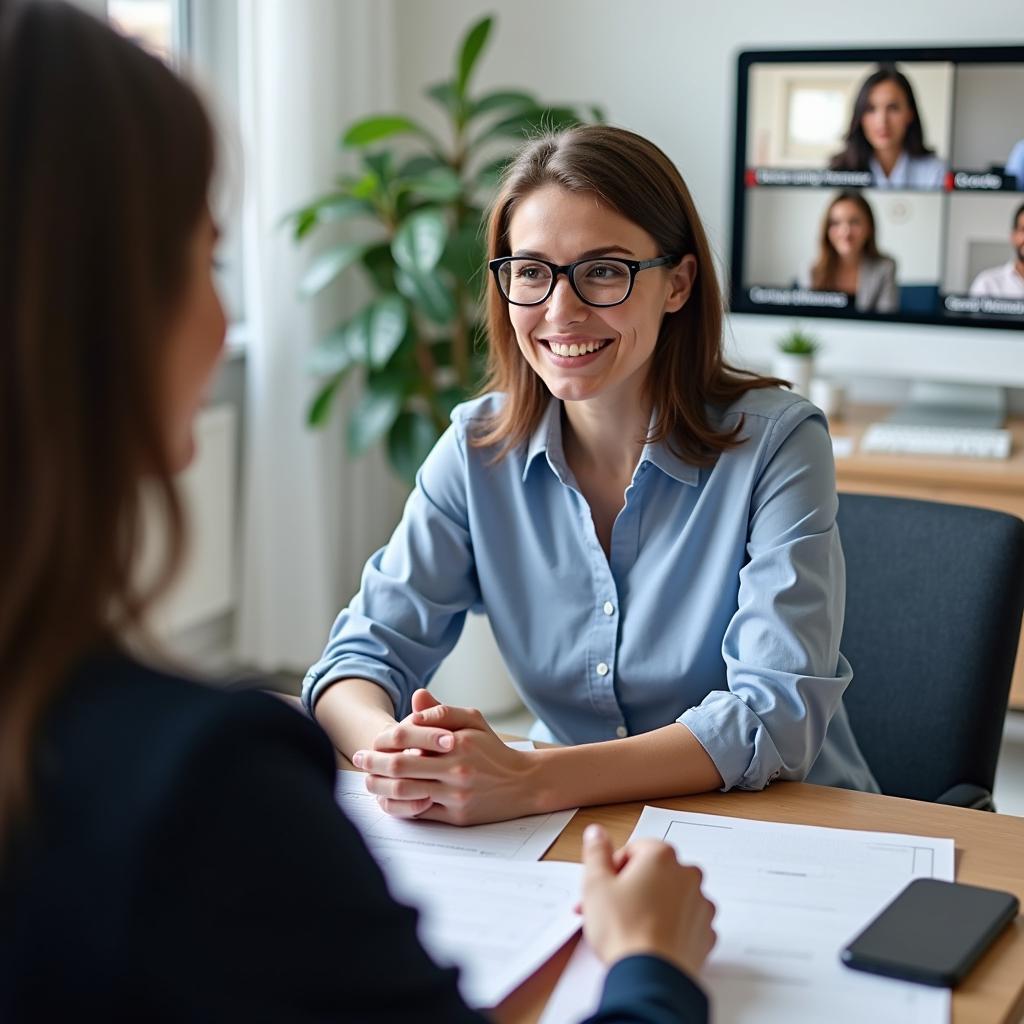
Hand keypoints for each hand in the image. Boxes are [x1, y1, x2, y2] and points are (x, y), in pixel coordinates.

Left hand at [353, 689, 538, 824]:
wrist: (523, 783)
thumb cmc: (493, 750)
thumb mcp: (473, 720)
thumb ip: (442, 710)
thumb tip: (415, 698)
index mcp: (457, 741)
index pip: (408, 736)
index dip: (383, 740)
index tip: (371, 743)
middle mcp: (456, 768)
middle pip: (400, 766)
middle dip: (373, 764)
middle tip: (359, 761)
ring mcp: (456, 795)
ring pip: (405, 792)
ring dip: (379, 787)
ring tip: (368, 781)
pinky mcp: (457, 816)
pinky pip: (419, 812)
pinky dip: (398, 806)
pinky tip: (387, 799)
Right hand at [581, 824, 715, 978]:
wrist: (650, 978)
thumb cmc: (624, 930)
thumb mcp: (595, 884)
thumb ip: (596, 852)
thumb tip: (597, 833)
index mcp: (661, 856)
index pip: (634, 850)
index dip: (614, 869)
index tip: (604, 889)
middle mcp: (687, 875)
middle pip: (654, 872)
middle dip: (632, 887)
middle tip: (612, 909)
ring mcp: (700, 905)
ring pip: (671, 896)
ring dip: (652, 905)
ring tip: (629, 928)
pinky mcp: (705, 933)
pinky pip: (685, 921)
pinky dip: (670, 927)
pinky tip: (650, 940)